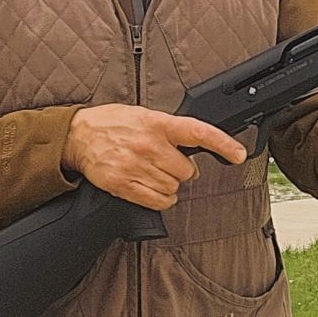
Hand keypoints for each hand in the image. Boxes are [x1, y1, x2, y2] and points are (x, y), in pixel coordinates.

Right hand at [62, 104, 246, 209]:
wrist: (78, 135)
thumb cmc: (114, 123)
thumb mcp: (146, 115)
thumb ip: (171, 128)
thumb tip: (199, 142)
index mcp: (158, 123)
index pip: (199, 133)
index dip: (223, 144)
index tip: (239, 154)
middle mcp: (149, 145)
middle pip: (187, 171)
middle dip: (182, 170)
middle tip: (167, 162)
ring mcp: (135, 166)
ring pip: (174, 187)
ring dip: (169, 184)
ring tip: (152, 171)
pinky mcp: (123, 185)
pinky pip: (158, 201)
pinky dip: (161, 198)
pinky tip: (151, 187)